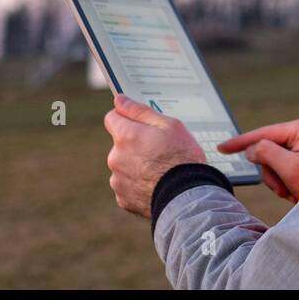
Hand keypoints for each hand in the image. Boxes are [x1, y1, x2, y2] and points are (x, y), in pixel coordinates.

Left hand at [103, 94, 205, 217]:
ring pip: (124, 166)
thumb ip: (140, 111)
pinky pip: (128, 186)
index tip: (140, 125)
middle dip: (135, 145)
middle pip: (120, 144)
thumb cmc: (182, 157)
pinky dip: (138, 184)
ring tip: (160, 171)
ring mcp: (118, 180)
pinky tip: (156, 185)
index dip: (126, 118)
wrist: (186, 197)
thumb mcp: (169, 125)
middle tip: (160, 151)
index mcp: (125, 136)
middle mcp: (115, 157)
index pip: (112, 118)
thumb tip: (119, 100)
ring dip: (136, 166)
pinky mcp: (123, 199)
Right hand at [218, 116, 298, 201]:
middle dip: (272, 173)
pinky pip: (287, 166)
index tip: (222, 148)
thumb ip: (265, 153)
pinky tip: (298, 190)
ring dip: (280, 180)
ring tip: (293, 192)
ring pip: (277, 161)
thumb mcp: (289, 169)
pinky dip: (287, 181)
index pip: (264, 133)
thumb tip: (252, 148)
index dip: (241, 142)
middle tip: (283, 189)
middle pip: (270, 150)